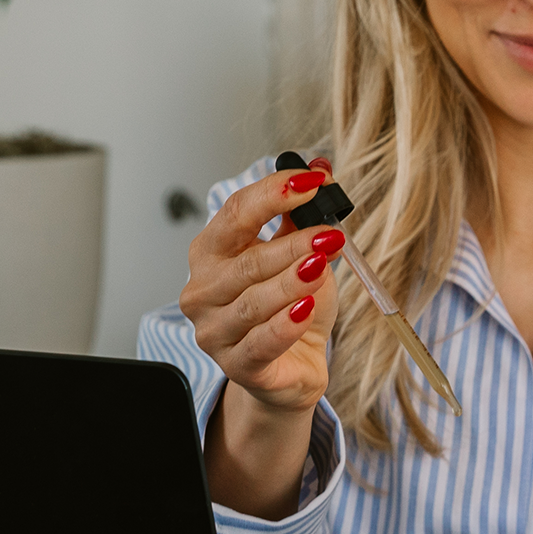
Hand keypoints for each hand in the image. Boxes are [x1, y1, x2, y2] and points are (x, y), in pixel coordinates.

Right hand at [182, 159, 344, 517]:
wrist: (292, 366)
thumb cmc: (290, 307)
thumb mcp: (299, 254)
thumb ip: (302, 215)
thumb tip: (320, 167)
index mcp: (211, 252)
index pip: (236, 213)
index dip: (274, 194)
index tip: (312, 182)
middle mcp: (203, 290)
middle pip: (247, 261)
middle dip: (292, 245)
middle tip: (330, 236)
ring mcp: (214, 331)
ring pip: (253, 302)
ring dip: (291, 281)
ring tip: (321, 267)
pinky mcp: (236, 366)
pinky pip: (260, 343)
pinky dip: (284, 325)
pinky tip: (306, 309)